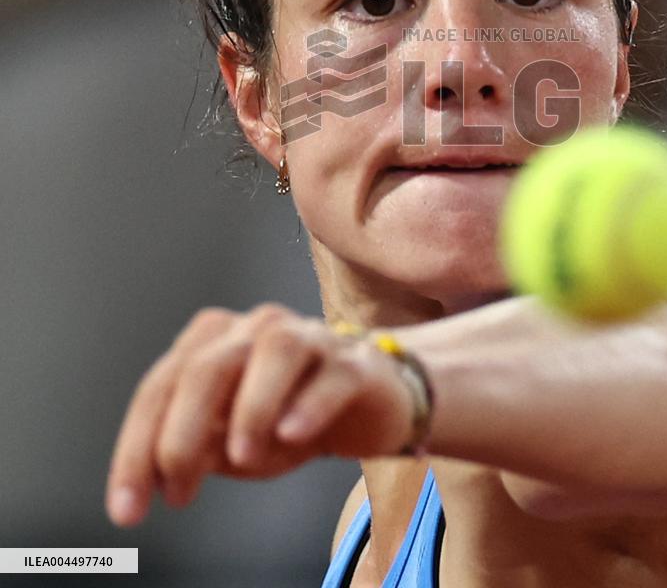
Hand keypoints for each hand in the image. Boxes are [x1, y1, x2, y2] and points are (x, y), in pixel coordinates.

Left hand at [105, 303, 415, 526]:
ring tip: (241, 459)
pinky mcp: (357, 363)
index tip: (129, 507)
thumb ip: (199, 449)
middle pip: (210, 366)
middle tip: (178, 493)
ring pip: (275, 352)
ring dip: (250, 407)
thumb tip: (166, 471)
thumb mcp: (233, 443)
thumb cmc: (289, 418)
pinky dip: (310, 404)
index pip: (164, 385)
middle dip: (182, 433)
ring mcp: (312, 339)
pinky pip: (333, 375)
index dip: (138, 446)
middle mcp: (259, 328)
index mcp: (217, 341)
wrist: (369, 403)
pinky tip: (292, 433)